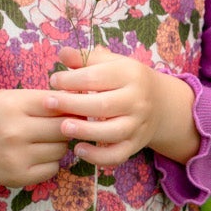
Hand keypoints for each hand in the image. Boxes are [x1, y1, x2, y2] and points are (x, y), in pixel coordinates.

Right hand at [0, 88, 71, 189]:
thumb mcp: (9, 97)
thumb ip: (42, 99)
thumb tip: (81, 103)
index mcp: (12, 105)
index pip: (57, 103)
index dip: (70, 105)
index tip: (73, 107)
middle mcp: (14, 131)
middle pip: (63, 128)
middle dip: (67, 125)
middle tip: (59, 124)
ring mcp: (16, 157)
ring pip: (61, 149)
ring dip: (59, 144)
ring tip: (43, 139)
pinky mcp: (18, 177)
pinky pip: (52, 168)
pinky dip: (50, 161)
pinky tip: (37, 154)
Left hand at [46, 45, 200, 168]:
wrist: (161, 104)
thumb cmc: (126, 80)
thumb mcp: (111, 64)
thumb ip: (85, 59)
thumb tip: (62, 53)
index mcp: (130, 75)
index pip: (97, 77)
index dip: (72, 79)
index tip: (54, 81)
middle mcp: (137, 100)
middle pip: (103, 105)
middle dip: (73, 104)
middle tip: (49, 103)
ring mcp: (138, 125)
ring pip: (112, 132)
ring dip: (85, 131)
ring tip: (63, 127)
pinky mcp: (136, 144)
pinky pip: (117, 155)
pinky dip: (98, 157)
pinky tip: (79, 149)